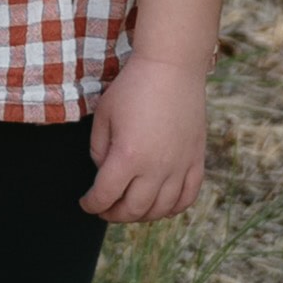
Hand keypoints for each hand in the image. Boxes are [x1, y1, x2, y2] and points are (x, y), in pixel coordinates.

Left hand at [83, 52, 208, 222]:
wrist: (172, 67)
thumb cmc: (133, 87)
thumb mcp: (104, 115)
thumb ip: (98, 150)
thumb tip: (103, 172)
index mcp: (128, 156)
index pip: (105, 196)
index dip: (92, 205)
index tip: (86, 204)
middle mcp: (156, 167)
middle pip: (133, 209)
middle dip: (114, 214)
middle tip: (105, 208)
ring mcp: (179, 166)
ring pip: (160, 210)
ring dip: (141, 215)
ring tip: (130, 207)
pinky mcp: (195, 160)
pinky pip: (187, 197)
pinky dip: (173, 208)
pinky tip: (161, 204)